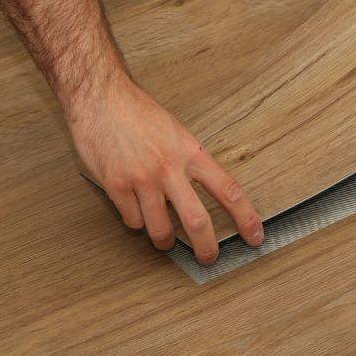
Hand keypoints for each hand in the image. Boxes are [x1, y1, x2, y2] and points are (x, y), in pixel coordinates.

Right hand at [66, 75, 263, 263]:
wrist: (101, 98)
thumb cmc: (138, 112)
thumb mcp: (176, 131)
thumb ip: (188, 160)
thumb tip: (199, 189)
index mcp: (192, 152)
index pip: (228, 190)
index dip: (245, 217)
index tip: (254, 235)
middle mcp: (170, 168)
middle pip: (197, 220)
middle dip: (206, 247)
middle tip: (208, 258)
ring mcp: (143, 179)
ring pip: (160, 229)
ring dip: (164, 240)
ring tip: (166, 240)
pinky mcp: (117, 186)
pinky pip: (132, 220)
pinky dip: (136, 221)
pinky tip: (136, 211)